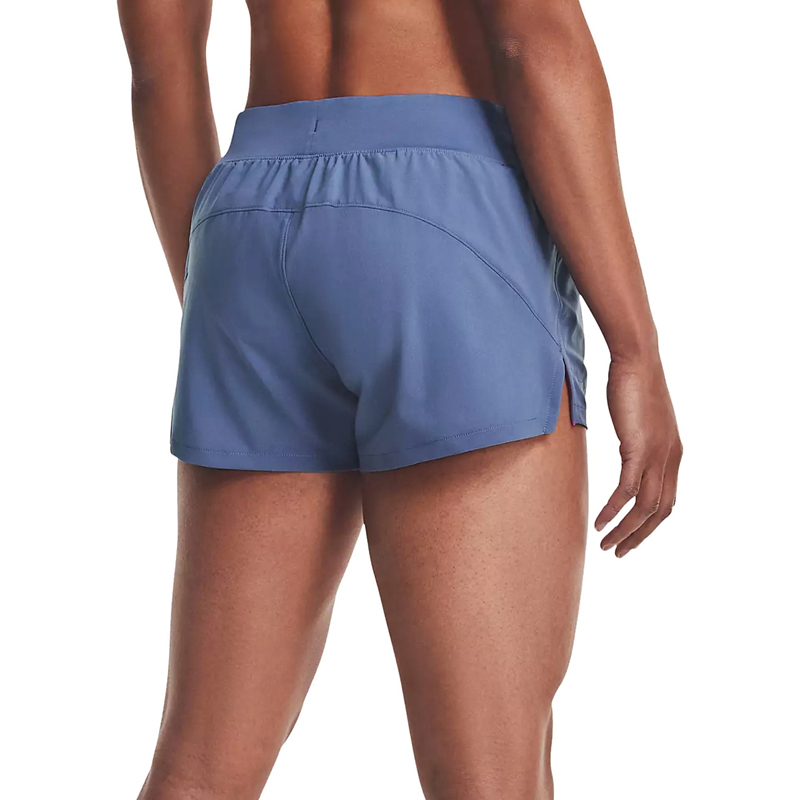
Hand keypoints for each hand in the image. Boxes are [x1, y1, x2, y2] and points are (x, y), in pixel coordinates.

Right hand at [595, 354, 681, 556]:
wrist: (638, 359)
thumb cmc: (633, 383)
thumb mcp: (641, 420)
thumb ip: (638, 441)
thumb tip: (626, 452)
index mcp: (674, 454)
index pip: (668, 501)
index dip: (650, 524)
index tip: (630, 536)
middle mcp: (671, 458)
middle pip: (659, 512)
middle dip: (639, 536)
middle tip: (618, 552)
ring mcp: (657, 455)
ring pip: (644, 507)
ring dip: (625, 530)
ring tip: (606, 544)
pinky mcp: (638, 449)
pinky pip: (626, 491)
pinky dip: (613, 511)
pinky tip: (600, 522)